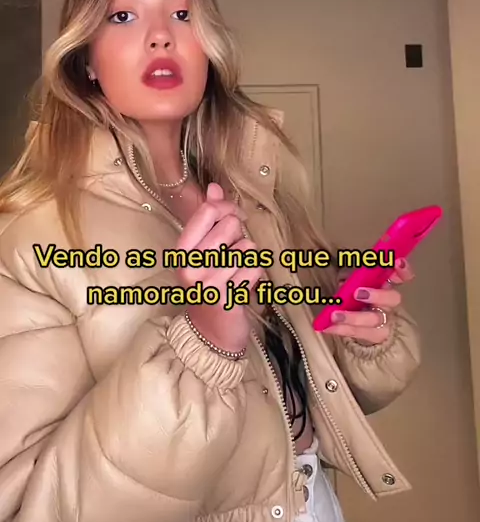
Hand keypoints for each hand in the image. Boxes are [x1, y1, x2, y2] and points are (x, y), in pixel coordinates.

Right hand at [176, 183, 261, 352]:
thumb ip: (209, 218)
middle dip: (239, 238)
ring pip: (246, 247)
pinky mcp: (226, 297)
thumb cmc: (209, 287)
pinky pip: (255, 268)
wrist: (210, 334)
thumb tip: (215, 187)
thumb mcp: (203, 251)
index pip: (208, 211)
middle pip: (230, 226)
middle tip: (232, 256)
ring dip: (248, 259)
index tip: (234, 218)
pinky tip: (243, 287)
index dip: (228, 209)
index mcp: (182, 250)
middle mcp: (189, 265)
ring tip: (236, 274)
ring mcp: (207, 282)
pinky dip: (255, 276)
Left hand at [324, 258, 413, 344]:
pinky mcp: (373, 335)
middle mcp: (389, 303)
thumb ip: (353, 278)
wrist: (366, 328)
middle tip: (358, 293)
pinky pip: (359, 333)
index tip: (396, 262)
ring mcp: (384, 321)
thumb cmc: (360, 298)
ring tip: (335, 315)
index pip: (403, 276)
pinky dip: (341, 330)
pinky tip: (328, 327)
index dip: (403, 270)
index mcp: (387, 285)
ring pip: (374, 320)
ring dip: (353, 317)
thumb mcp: (356, 284)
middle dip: (377, 295)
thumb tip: (344, 280)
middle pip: (392, 299)